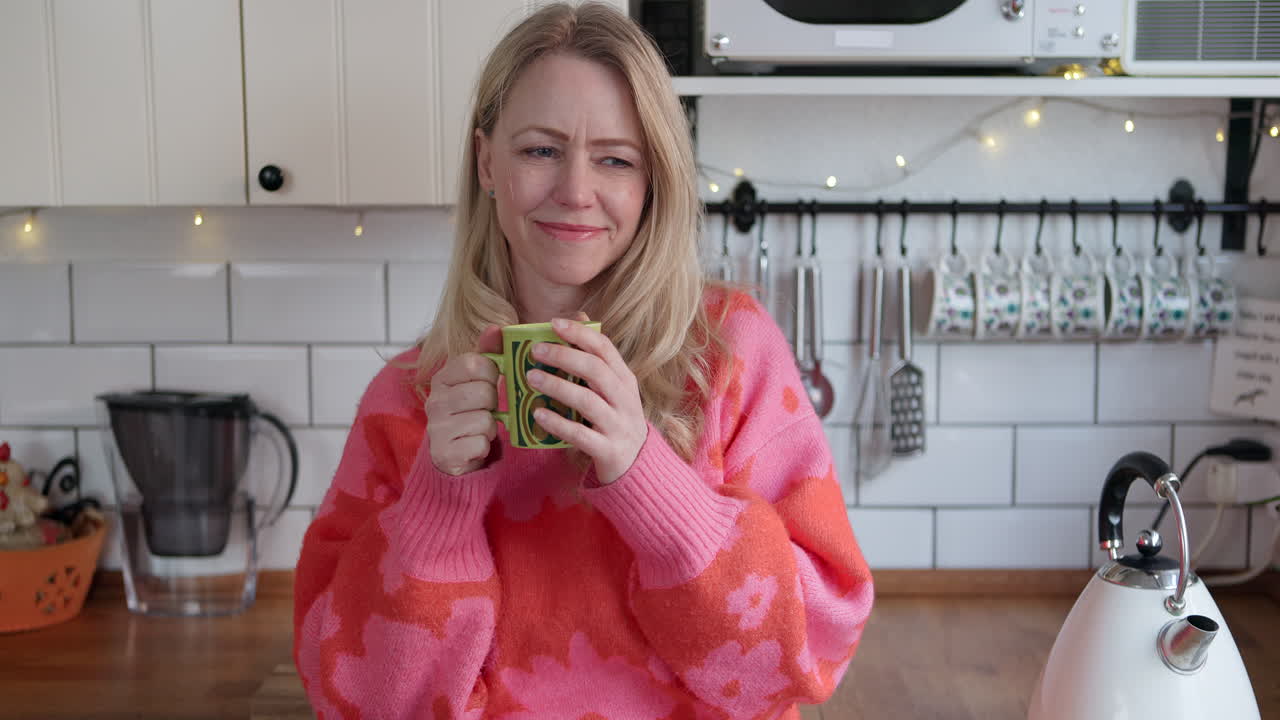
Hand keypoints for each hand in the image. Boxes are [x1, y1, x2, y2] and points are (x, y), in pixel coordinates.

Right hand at [425, 325, 501, 475]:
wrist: (452, 455)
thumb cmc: (468, 412)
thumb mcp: (476, 381)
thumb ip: (487, 353)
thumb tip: (496, 328)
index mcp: (442, 378)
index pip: (476, 363)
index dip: (491, 373)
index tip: (488, 383)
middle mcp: (434, 401)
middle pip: (485, 392)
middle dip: (493, 404)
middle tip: (484, 410)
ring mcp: (437, 428)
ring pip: (486, 420)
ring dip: (490, 427)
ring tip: (478, 428)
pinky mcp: (445, 453)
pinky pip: (481, 443)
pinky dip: (484, 446)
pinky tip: (473, 444)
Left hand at [526, 316, 646, 485]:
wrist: (637, 465)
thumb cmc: (615, 420)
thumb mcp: (612, 389)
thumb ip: (596, 358)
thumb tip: (579, 318)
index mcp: (624, 380)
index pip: (605, 348)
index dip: (580, 333)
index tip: (553, 323)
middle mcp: (624, 399)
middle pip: (596, 370)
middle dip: (565, 356)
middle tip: (535, 350)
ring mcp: (618, 425)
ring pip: (588, 401)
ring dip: (557, 387)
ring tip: (531, 378)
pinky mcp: (608, 450)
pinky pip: (581, 435)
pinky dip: (558, 424)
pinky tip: (537, 414)